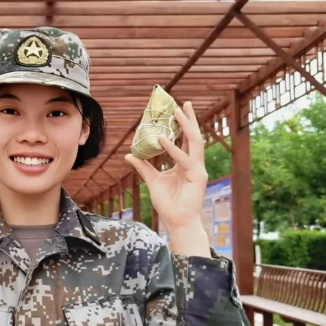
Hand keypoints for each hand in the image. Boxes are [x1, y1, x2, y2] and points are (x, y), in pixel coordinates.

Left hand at [124, 101, 207, 231]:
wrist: (176, 221)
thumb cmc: (168, 203)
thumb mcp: (152, 180)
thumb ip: (143, 167)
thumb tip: (129, 155)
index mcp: (185, 163)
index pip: (185, 140)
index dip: (182, 125)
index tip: (176, 109)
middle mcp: (193, 163)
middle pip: (194, 137)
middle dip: (190, 119)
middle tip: (184, 103)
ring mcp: (197, 169)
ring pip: (194, 143)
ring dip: (186, 126)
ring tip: (177, 112)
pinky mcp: (197, 177)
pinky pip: (185, 160)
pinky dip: (173, 149)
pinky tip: (162, 139)